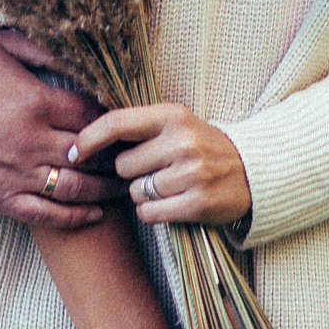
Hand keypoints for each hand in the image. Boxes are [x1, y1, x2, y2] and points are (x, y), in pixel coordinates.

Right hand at [0, 30, 117, 227]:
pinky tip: (93, 215)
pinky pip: (46, 215)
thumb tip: (71, 51)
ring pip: (76, 188)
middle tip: (138, 157)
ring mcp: (17, 173)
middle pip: (92, 154)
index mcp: (37, 102)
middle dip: (119, 156)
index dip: (115, 119)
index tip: (128, 122)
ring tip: (126, 187)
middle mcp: (33, 141)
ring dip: (106, 189)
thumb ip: (38, 47)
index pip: (93, 115)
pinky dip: (74, 218)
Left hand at [73, 101, 250, 228]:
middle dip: (131, 172)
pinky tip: (173, 202)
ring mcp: (191, 173)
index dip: (89, 139)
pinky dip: (154, 212)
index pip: (117, 123)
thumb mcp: (176, 124)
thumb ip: (138, 128)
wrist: (251, 171)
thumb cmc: (202, 146)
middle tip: (155, 169)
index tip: (76, 153)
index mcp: (172, 115)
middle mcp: (182, 141)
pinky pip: (149, 213)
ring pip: (136, 192)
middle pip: (123, 166)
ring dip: (144, 194)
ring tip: (169, 185)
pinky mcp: (196, 203)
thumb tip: (85, 140)